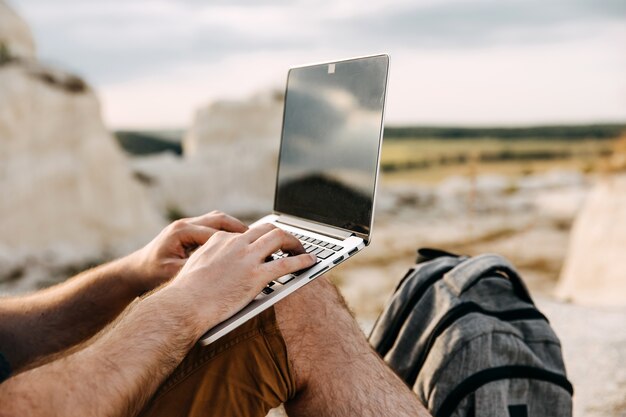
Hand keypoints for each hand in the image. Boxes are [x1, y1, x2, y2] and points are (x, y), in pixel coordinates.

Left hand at [124, 211, 248, 292]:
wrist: (134, 272)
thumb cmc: (152, 275)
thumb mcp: (174, 273)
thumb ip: (196, 268)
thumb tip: (221, 270)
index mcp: (182, 231)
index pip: (217, 232)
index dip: (237, 240)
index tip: (254, 248)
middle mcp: (185, 224)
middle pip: (221, 220)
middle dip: (241, 229)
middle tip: (260, 239)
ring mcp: (187, 225)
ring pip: (218, 220)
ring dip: (235, 229)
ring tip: (253, 240)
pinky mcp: (189, 231)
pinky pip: (213, 227)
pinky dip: (227, 233)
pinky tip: (238, 244)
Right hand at [169, 223, 316, 327]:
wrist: (184, 306)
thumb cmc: (187, 294)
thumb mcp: (196, 266)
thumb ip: (211, 259)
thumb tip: (220, 263)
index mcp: (220, 240)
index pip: (247, 232)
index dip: (261, 239)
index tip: (269, 245)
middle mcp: (236, 243)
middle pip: (266, 229)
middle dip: (282, 234)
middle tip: (290, 244)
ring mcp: (247, 258)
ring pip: (279, 238)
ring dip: (295, 242)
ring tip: (303, 250)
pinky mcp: (256, 275)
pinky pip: (286, 263)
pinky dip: (302, 260)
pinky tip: (311, 262)